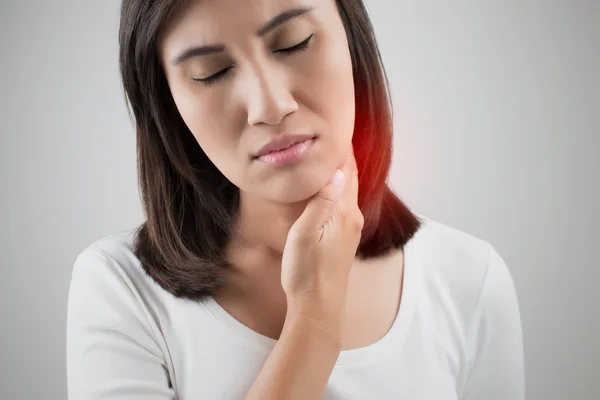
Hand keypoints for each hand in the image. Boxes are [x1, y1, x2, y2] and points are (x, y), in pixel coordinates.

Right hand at [281, 147, 362, 331]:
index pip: (347, 171)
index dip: (342, 150)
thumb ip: (323, 201)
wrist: (317, 307)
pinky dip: (339, 190)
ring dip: (342, 173)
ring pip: (348, 192)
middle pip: (351, 180)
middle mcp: (352, 219)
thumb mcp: (307, 232)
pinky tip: (331, 190)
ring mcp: (349, 231)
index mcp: (344, 212)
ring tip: (331, 156)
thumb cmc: (307, 271)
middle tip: (333, 135)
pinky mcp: (343, 242)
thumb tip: (338, 172)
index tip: (337, 128)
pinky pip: (344, 206)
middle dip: (344, 158)